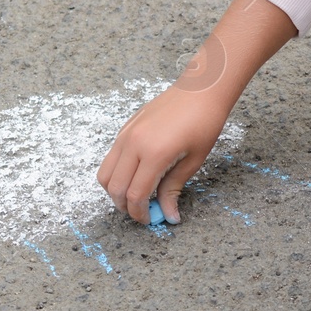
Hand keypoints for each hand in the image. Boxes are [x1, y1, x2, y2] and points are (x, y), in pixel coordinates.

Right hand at [96, 78, 232, 224]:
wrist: (201, 89)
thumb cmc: (204, 123)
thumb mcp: (193, 160)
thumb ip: (174, 188)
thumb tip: (169, 215)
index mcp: (154, 154)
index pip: (135, 195)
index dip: (140, 214)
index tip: (151, 221)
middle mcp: (133, 144)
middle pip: (115, 188)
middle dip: (126, 206)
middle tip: (142, 213)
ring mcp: (126, 134)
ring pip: (106, 174)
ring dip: (116, 191)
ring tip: (136, 197)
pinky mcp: (125, 128)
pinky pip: (111, 158)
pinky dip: (117, 174)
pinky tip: (136, 177)